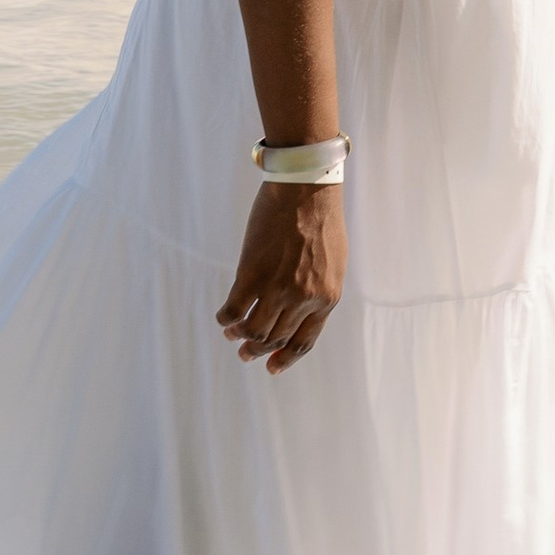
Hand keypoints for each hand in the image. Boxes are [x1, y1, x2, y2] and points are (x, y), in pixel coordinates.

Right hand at [217, 180, 346, 374]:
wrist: (306, 186)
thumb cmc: (321, 216)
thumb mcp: (332, 260)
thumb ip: (320, 287)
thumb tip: (301, 307)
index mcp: (327, 297)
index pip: (304, 341)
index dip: (286, 358)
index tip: (271, 367)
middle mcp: (304, 299)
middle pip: (276, 339)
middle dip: (258, 350)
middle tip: (244, 353)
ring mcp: (277, 289)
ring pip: (254, 330)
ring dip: (240, 336)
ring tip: (232, 335)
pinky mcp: (251, 275)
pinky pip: (233, 310)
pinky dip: (225, 319)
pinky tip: (222, 318)